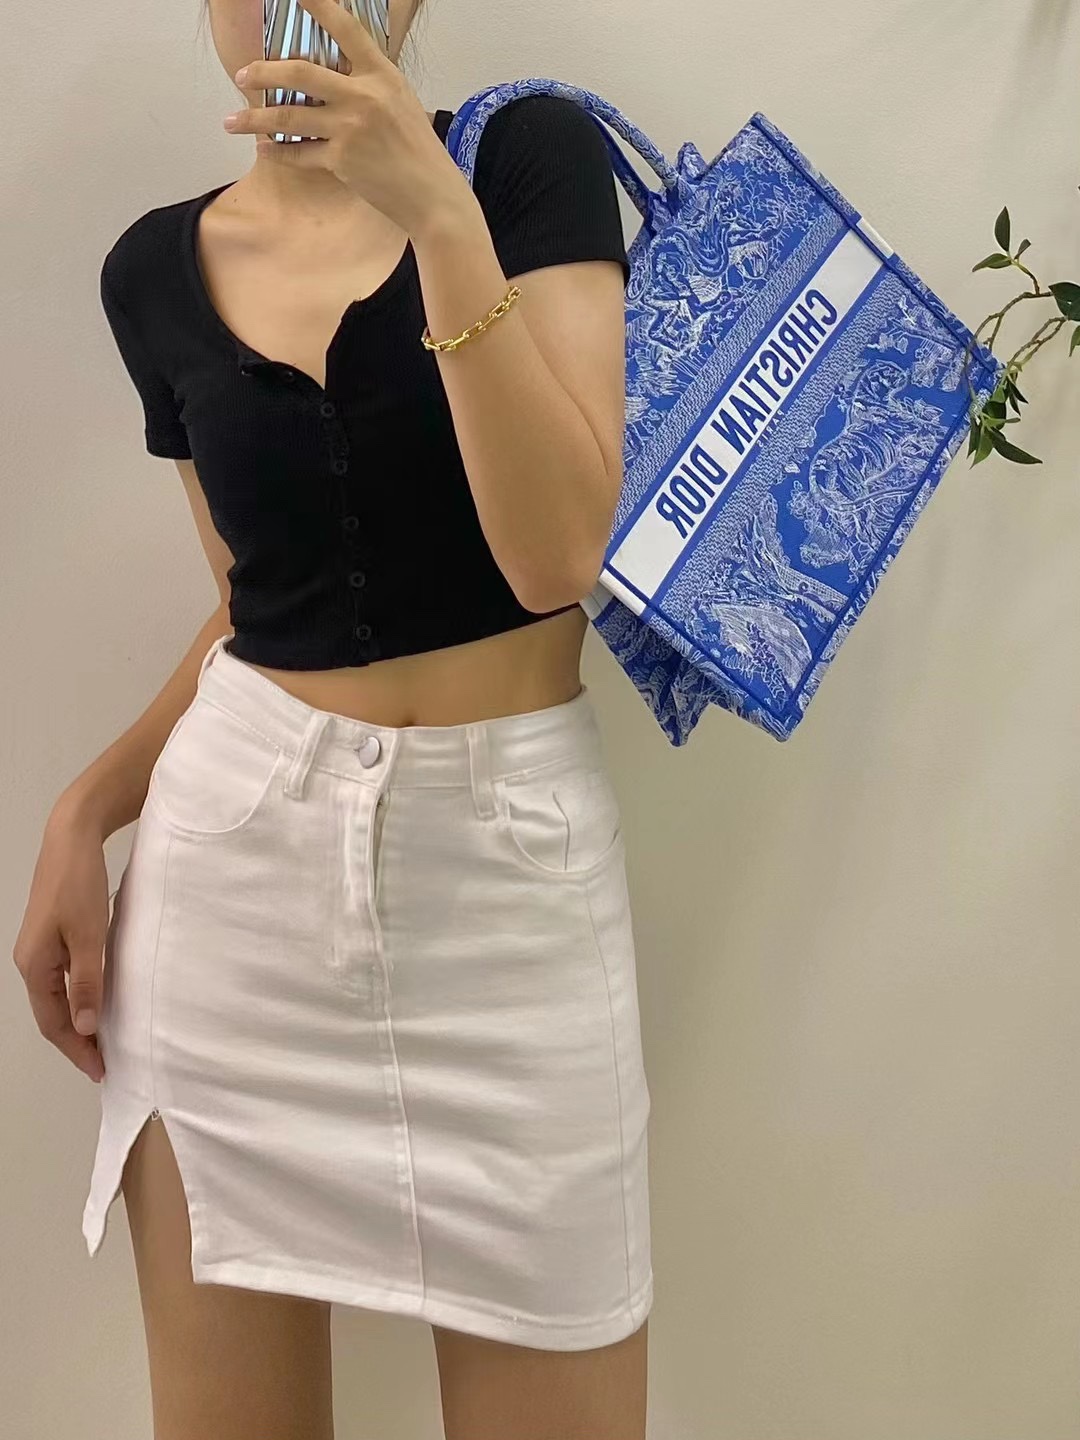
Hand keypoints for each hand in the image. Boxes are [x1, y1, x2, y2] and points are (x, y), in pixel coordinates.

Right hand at [12, 801, 110, 1083]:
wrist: (72, 837)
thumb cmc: (78, 883)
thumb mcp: (88, 935)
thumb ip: (87, 980)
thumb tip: (84, 1027)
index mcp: (35, 965)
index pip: (54, 1023)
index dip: (76, 1049)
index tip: (100, 1070)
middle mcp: (32, 961)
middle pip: (53, 1014)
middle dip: (76, 1041)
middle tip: (105, 1062)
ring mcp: (42, 948)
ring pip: (59, 996)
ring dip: (79, 1019)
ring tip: (105, 1039)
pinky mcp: (55, 934)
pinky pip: (65, 977)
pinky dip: (81, 996)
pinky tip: (100, 999)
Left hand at [225, 0, 475, 240]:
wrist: (430, 194)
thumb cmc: (418, 150)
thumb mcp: (400, 102)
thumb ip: (369, 84)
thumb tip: (333, 77)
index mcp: (381, 75)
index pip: (346, 30)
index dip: (320, 6)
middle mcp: (362, 96)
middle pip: (300, 73)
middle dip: (264, 72)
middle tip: (242, 75)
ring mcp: (349, 129)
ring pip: (289, 117)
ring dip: (255, 120)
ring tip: (232, 122)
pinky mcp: (341, 161)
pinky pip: (299, 154)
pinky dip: (278, 153)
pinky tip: (264, 148)